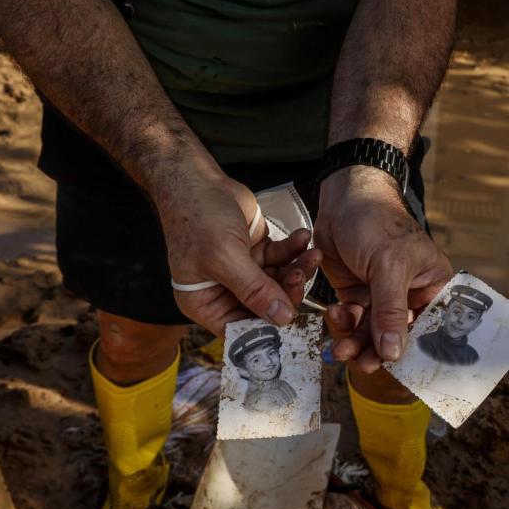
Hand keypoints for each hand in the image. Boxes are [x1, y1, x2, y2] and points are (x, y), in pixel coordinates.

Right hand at [155, 160, 321, 336]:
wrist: (196, 178)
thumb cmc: (197, 217)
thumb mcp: (224, 258)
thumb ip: (255, 290)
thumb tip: (281, 319)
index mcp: (206, 303)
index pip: (241, 330)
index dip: (267, 330)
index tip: (294, 322)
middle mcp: (224, 292)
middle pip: (265, 307)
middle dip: (288, 293)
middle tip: (302, 275)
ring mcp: (243, 272)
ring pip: (279, 282)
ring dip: (298, 270)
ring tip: (312, 254)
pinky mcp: (257, 252)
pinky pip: (282, 259)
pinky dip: (294, 250)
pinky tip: (303, 237)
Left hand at [315, 166, 451, 371]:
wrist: (343, 197)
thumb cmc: (377, 221)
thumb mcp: (389, 265)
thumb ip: (391, 311)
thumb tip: (393, 354)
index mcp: (432, 285)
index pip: (429, 328)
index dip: (414, 351)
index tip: (398, 371)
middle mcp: (409, 293)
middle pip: (396, 335)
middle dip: (377, 350)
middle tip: (360, 365)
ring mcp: (381, 294)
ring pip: (371, 331)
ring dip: (355, 340)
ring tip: (339, 349)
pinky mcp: (357, 292)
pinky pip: (352, 318)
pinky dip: (342, 322)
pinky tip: (334, 316)